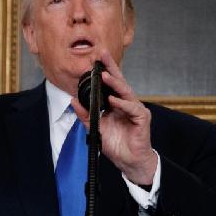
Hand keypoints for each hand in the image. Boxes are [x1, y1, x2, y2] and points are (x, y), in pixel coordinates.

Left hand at [70, 51, 157, 185]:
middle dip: (111, 67)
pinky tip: (113, 100)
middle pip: (119, 82)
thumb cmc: (116, 144)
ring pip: (126, 92)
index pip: (111, 84)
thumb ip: (86, 114)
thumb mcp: (96, 128)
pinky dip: (122, 103)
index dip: (104, 71)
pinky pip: (132, 108)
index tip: (94, 59)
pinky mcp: (142, 119)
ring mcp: (136, 110)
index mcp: (117, 103)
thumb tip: (73, 101)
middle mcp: (127, 103)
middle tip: (103, 54)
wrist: (129, 161)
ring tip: (104, 75)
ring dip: (114, 83)